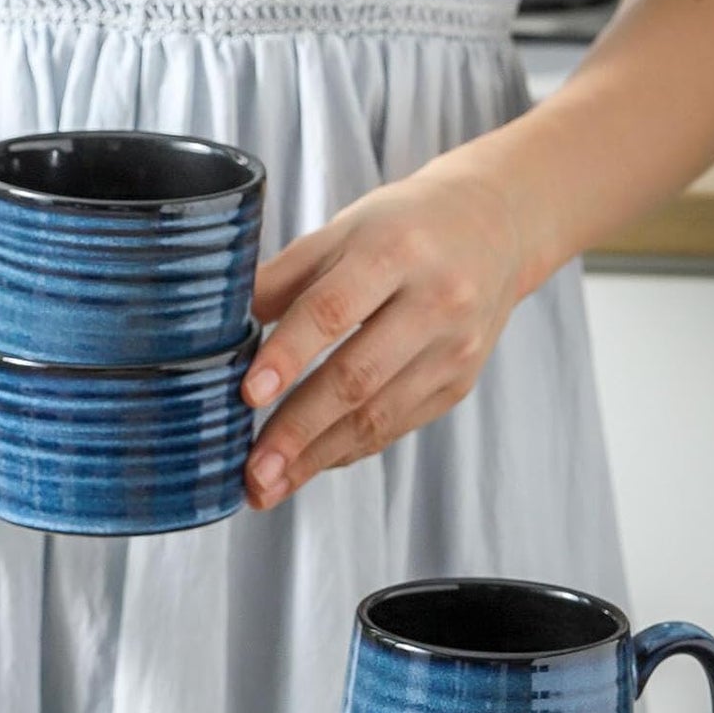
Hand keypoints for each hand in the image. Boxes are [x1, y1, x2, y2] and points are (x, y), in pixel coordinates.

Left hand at [241, 160, 524, 508]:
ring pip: (377, 416)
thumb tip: (216, 328)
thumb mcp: (342, 230)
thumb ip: (282, 277)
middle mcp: (434, 301)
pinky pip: (394, 427)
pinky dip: (345, 450)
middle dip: (297, 430)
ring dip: (316, 458)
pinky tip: (307, 466)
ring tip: (267, 486)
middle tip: (252, 471)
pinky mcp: (458, 384)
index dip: (288, 355)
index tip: (248, 395)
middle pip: (357, 376)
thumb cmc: (400, 228)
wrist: (497, 226)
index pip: (333, 309)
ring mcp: (453, 349)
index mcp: (394, 250)